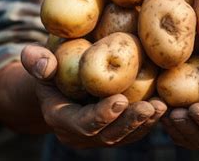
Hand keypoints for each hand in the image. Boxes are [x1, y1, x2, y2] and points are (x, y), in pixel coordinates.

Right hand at [21, 44, 166, 148]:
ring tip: (160, 107)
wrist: (60, 83)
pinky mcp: (114, 131)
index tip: (120, 99)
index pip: (82, 124)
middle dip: (129, 122)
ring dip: (143, 124)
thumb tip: (40, 62)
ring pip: (123, 137)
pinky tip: (162, 107)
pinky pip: (132, 132)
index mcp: (60, 118)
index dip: (101, 115)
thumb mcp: (41, 62)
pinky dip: (148, 122)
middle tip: (149, 106)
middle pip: (107, 135)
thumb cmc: (52, 67)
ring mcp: (97, 136)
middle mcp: (79, 134)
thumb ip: (37, 61)